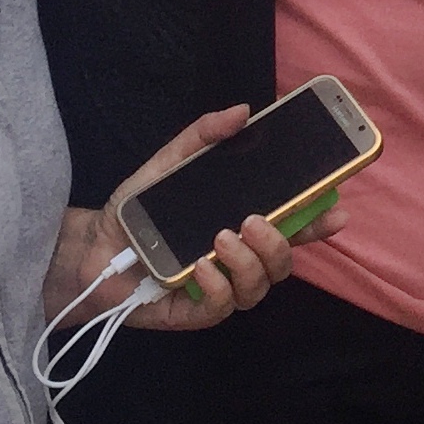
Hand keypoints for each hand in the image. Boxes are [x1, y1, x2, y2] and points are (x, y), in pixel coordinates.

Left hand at [41, 106, 345, 336]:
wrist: (87, 249)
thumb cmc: (135, 211)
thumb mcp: (167, 164)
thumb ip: (202, 136)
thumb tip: (243, 111)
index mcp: (240, 225)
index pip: (292, 225)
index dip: (319, 221)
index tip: (337, 209)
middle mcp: (237, 258)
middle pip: (285, 262)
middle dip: (283, 242)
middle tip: (255, 220)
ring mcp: (219, 287)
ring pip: (261, 286)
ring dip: (251, 262)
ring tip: (221, 239)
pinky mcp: (194, 312)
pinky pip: (223, 306)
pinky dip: (220, 286)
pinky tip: (201, 267)